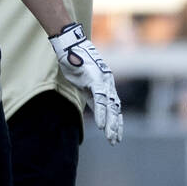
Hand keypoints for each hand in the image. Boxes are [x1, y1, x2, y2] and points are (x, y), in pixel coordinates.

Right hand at [49, 23, 122, 144]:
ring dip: (110, 123)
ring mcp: (102, 81)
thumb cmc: (75, 61)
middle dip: (115, 125)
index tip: (116, 133)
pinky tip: (102, 125)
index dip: (115, 120)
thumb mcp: (83, 80)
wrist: (70, 44)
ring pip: (109, 106)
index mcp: (105, 84)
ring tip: (111, 138)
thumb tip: (95, 102)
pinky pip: (99, 99)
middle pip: (114, 108)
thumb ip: (90, 91)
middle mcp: (107, 83)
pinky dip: (101, 113)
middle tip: (115, 141)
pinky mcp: (95, 79)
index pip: (113, 105)